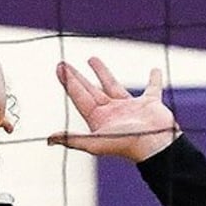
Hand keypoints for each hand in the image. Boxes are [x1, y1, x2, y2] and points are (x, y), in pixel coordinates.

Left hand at [49, 59, 178, 163]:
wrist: (156, 147)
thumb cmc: (126, 144)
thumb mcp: (96, 142)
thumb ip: (73, 139)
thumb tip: (49, 140)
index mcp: (99, 119)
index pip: (79, 96)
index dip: (68, 82)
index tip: (59, 67)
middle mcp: (112, 113)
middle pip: (91, 90)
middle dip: (78, 77)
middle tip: (65, 64)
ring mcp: (130, 108)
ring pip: (113, 85)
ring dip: (102, 73)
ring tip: (92, 59)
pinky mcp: (150, 104)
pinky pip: (152, 88)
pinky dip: (154, 79)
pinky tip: (154, 70)